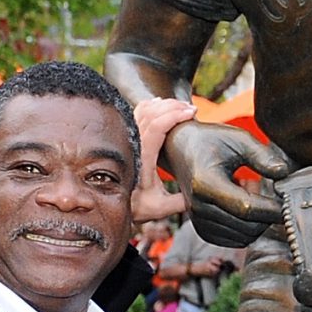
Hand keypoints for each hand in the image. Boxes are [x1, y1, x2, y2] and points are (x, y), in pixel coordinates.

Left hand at [129, 97, 198, 225]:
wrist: (109, 202)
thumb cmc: (136, 205)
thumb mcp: (160, 207)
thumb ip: (182, 202)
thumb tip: (202, 196)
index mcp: (141, 157)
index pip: (156, 127)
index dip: (174, 115)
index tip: (192, 113)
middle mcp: (132, 144)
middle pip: (151, 113)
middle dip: (173, 106)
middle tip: (191, 108)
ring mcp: (126, 138)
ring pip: (143, 110)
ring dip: (163, 105)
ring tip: (181, 106)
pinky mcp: (125, 136)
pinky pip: (136, 112)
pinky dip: (150, 105)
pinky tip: (161, 104)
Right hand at [166, 122, 291, 249]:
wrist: (179, 149)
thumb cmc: (210, 141)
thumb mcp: (238, 139)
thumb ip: (263, 156)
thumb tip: (285, 173)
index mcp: (206, 183)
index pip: (247, 208)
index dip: (273, 209)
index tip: (290, 202)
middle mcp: (199, 206)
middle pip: (248, 226)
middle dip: (269, 216)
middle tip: (276, 196)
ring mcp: (199, 220)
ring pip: (244, 236)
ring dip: (259, 222)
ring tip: (257, 197)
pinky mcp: (203, 229)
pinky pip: (235, 240)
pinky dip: (248, 229)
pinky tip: (247, 209)